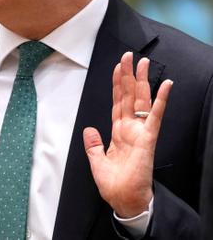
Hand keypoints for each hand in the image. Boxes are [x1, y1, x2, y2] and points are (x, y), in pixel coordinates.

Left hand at [83, 51, 171, 217]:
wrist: (124, 200)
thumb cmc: (114, 184)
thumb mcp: (96, 161)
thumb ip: (92, 144)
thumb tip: (89, 129)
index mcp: (118, 132)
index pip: (117, 102)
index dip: (117, 85)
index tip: (117, 67)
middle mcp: (130, 128)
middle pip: (129, 96)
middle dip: (129, 75)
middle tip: (129, 56)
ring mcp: (140, 132)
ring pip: (141, 100)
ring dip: (142, 81)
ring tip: (143, 62)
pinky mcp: (148, 139)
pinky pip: (156, 116)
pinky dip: (161, 100)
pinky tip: (166, 86)